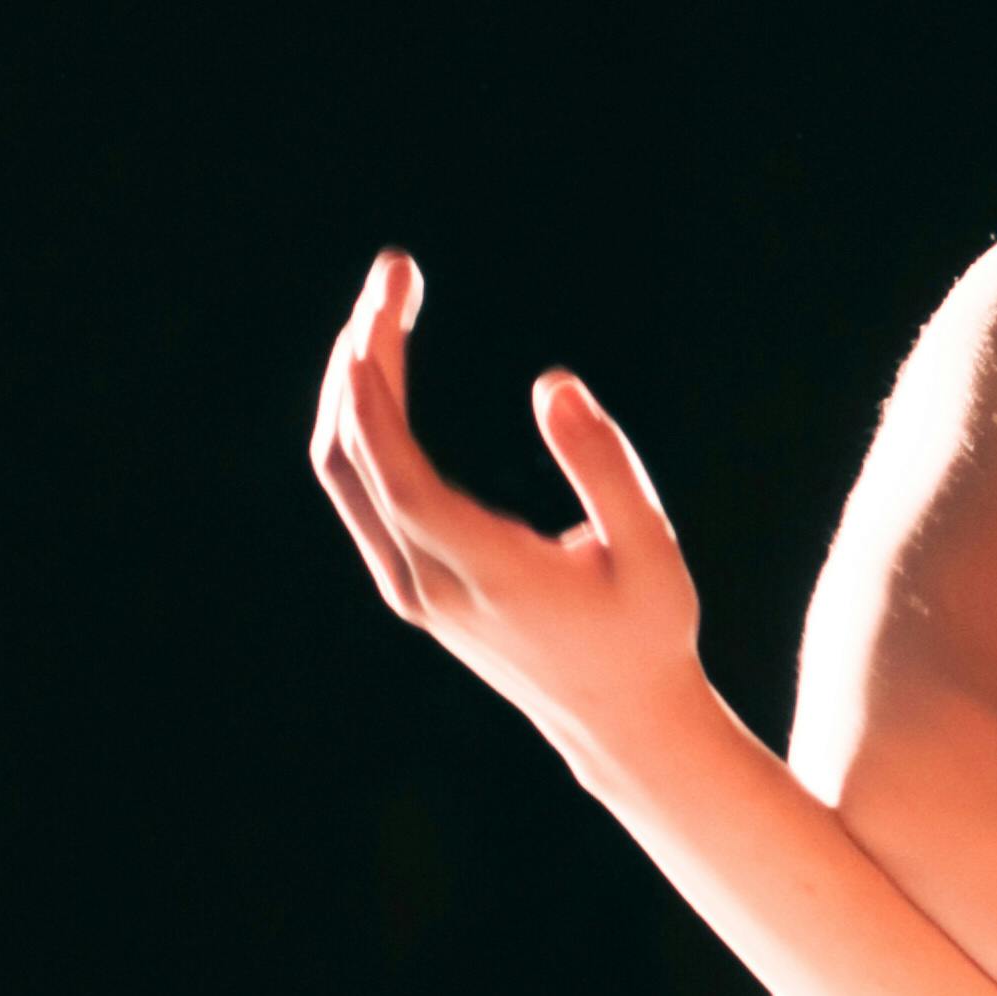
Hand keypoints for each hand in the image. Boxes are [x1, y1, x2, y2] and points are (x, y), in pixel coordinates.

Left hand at [309, 252, 702, 785]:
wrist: (620, 722)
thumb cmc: (648, 630)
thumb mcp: (651, 548)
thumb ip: (606, 465)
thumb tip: (552, 383)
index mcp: (483, 574)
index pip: (397, 479)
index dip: (371, 401)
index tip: (370, 324)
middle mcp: (427, 583)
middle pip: (352, 459)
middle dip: (360, 358)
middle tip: (396, 273)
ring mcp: (410, 587)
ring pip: (345, 473)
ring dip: (354, 385)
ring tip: (388, 307)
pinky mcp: (411, 584)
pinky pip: (361, 489)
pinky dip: (362, 421)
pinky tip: (386, 369)